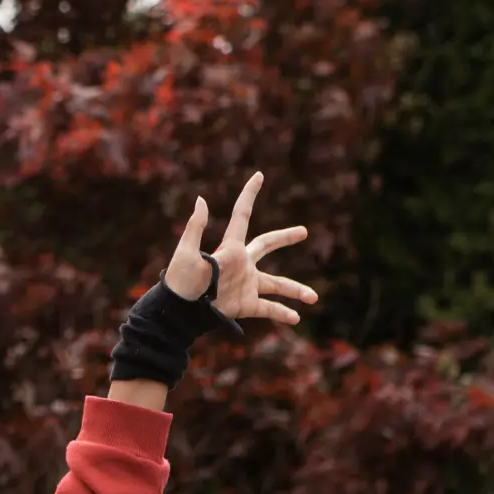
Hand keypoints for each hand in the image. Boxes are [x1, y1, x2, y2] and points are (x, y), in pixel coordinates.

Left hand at [164, 171, 318, 325]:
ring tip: (314, 297)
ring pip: (277, 284)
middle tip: (304, 232)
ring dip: (295, 290)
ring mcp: (245, 284)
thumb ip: (196, 227)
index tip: (259, 175)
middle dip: (285, 238)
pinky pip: (268, 308)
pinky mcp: (245, 304)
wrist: (179, 310)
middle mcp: (242, 264)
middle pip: (267, 245)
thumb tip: (201, 199)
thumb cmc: (180, 280)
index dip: (249, 194)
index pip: (242, 216)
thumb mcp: (186, 252)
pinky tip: (296, 318)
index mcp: (229, 248)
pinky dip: (282, 313)